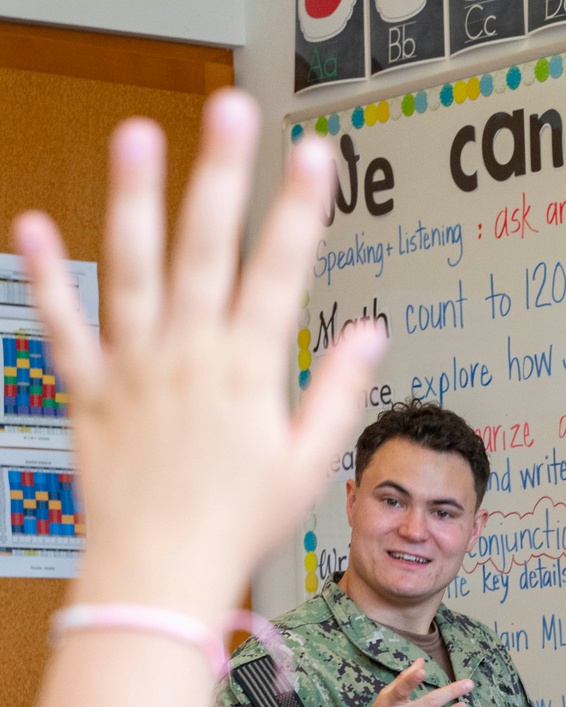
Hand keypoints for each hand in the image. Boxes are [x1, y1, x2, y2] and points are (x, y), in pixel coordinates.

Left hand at [16, 90, 383, 628]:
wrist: (160, 575)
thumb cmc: (235, 529)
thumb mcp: (306, 467)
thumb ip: (338, 393)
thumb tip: (370, 335)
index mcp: (247, 375)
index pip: (280, 275)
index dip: (300, 211)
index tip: (313, 154)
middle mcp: (189, 359)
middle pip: (206, 251)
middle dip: (222, 176)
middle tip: (230, 112)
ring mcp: (135, 371)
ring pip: (132, 271)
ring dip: (134, 200)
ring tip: (138, 136)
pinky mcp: (89, 393)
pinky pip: (63, 329)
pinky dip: (44, 280)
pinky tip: (31, 226)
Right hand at [355, 660, 474, 706]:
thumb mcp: (383, 701)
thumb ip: (403, 681)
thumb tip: (421, 662)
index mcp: (389, 704)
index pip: (400, 690)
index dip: (411, 680)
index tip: (423, 672)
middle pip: (428, 703)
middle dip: (451, 692)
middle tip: (468, 684)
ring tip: (464, 706)